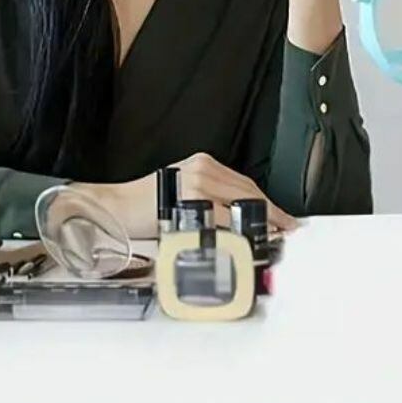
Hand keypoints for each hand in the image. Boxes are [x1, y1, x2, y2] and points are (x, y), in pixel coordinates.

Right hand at [74, 153, 297, 238]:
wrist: (115, 207)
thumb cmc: (145, 204)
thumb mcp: (183, 191)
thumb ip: (211, 198)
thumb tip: (240, 218)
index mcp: (204, 164)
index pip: (245, 184)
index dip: (267, 202)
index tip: (283, 217)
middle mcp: (203, 169)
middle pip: (248, 191)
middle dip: (271, 212)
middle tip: (286, 228)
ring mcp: (197, 182)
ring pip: (239, 203)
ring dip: (259, 221)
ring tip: (273, 236)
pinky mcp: (190, 199)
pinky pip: (221, 217)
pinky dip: (237, 229)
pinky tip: (247, 238)